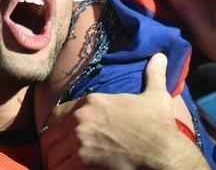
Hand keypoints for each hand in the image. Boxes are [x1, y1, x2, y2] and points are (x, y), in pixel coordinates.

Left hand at [41, 54, 206, 169]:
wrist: (165, 152)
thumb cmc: (160, 126)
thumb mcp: (156, 96)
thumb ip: (153, 75)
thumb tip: (160, 56)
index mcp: (92, 102)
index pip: (55, 113)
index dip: (56, 126)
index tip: (60, 135)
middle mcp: (81, 118)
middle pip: (50, 134)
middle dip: (53, 145)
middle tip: (60, 154)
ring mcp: (80, 140)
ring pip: (52, 152)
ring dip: (55, 159)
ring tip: (62, 165)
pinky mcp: (84, 161)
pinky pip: (61, 167)